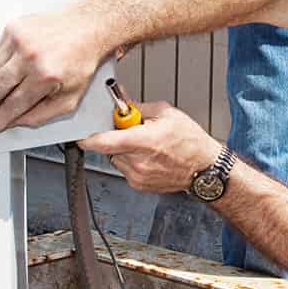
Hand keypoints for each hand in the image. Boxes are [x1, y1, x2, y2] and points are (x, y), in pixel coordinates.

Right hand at [0, 8, 113, 132]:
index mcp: (46, 75)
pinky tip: (10, 67)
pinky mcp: (13, 27)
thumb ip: (42, 115)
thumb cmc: (81, 59)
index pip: (13, 105)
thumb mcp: (70, 98)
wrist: (87, 28)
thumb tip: (17, 121)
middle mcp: (30, 56)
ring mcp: (19, 39)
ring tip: (3, 87)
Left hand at [79, 103, 220, 193]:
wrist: (205, 169)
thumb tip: (122, 102)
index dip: (89, 138)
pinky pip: (125, 169)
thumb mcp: (167, 114)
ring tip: (145, 146)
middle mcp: (139, 162)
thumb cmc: (191, 142)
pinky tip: (149, 158)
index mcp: (144, 142)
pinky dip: (132, 161)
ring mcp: (138, 176)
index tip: (82, 134)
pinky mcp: (139, 186)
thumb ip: (139, 107)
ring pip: (117, 158)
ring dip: (124, 150)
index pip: (105, 142)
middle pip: (110, 148)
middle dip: (116, 137)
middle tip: (132, 131)